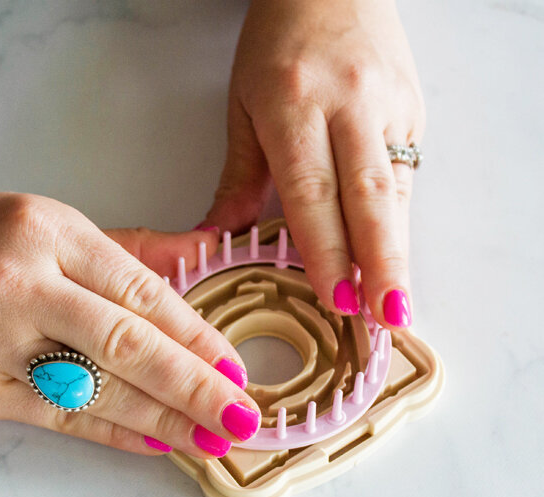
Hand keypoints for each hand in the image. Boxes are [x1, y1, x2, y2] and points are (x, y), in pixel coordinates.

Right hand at [0, 192, 260, 456]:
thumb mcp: (38, 225)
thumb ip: (119, 252)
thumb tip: (195, 263)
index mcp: (47, 231)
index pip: (140, 289)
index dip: (195, 332)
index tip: (233, 364)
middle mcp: (24, 282)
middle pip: (128, 342)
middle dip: (195, 384)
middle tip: (243, 416)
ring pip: (98, 387)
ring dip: (163, 418)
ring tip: (211, 439)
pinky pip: (60, 417)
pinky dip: (112, 432)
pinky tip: (154, 444)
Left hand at [201, 0, 424, 328]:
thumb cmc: (278, 42)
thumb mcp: (242, 106)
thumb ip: (239, 177)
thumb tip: (220, 238)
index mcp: (294, 106)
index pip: (312, 193)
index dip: (326, 251)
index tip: (336, 298)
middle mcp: (348, 106)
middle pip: (367, 198)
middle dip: (379, 264)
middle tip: (384, 318)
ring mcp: (388, 106)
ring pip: (395, 191)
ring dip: (397, 251)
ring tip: (396, 304)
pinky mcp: (412, 110)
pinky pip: (405, 174)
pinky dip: (399, 221)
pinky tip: (394, 258)